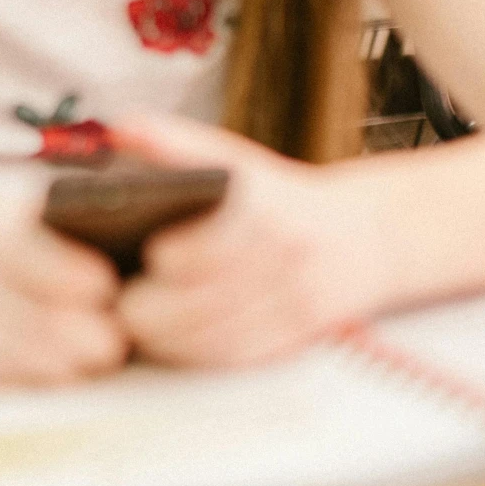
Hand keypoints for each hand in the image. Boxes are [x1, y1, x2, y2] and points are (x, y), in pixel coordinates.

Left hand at [111, 115, 389, 365]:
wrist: (366, 238)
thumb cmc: (280, 199)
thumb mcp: (235, 160)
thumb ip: (176, 144)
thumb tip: (122, 128)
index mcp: (267, 202)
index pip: (210, 244)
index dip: (170, 256)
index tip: (146, 252)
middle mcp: (288, 252)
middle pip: (203, 300)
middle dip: (152, 305)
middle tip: (118, 299)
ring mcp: (297, 299)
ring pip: (215, 336)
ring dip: (165, 337)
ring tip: (134, 323)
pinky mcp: (299, 336)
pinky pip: (237, 357)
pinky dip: (196, 354)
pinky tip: (171, 343)